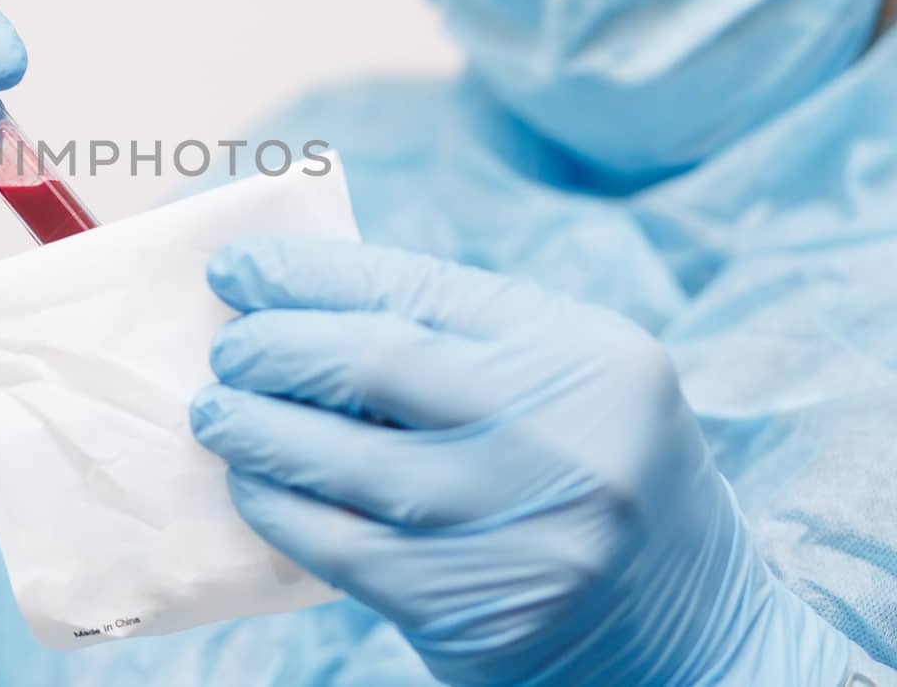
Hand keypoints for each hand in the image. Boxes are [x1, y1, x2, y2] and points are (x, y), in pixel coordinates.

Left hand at [190, 238, 855, 686]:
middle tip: (226, 349)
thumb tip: (297, 302)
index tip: (236, 267)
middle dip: (273, 347)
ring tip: (215, 410)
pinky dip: (278, 507)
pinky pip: (342, 545)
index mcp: (586, 353)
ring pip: (344, 460)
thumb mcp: (565, 385)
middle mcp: (562, 433)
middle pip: (374, 363)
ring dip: (256, 428)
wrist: (686, 634)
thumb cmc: (594, 478)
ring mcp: (521, 525)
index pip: (416, 287)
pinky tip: (250, 485)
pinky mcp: (477, 604)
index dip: (309, 274)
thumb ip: (458, 340)